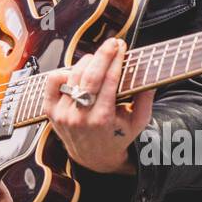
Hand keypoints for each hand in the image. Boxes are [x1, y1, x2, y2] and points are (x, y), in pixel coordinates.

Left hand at [42, 37, 154, 173]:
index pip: (108, 81)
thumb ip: (145, 100)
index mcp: (101, 120)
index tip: (122, 47)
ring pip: (73, 75)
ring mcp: (62, 113)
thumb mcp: (137, 124)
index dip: (116, 60)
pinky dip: (64, 71)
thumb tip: (150, 75)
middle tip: (113, 43)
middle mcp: (79, 116)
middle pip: (90, 75)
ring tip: (99, 58)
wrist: (92, 158)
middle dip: (103, 55)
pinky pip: (53, 81)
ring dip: (87, 61)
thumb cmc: (117, 138)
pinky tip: (77, 71)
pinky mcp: (50, 110)